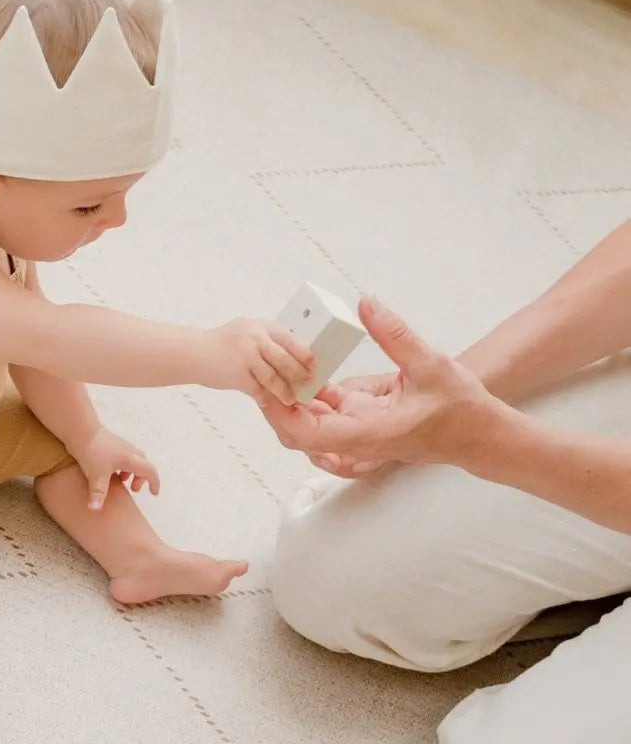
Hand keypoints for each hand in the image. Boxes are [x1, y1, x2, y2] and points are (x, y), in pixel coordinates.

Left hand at [72, 427, 160, 509]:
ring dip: (131, 471)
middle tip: (133, 489)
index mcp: (131, 459)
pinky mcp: (112, 442)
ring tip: (120, 480)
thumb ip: (98, 493)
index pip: (150, 472)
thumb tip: (95, 509)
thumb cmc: (92, 451)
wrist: (80, 430)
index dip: (154, 483)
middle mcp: (130, 451)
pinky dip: (123, 465)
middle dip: (141, 478)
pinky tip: (109, 470)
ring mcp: (121, 445)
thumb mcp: (96, 475)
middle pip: (143, 465)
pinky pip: (124, 455)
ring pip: (134, 459)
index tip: (153, 493)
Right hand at [202, 318, 313, 406]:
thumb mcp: (245, 331)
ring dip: (284, 391)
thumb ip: (265, 340)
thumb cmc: (221, 345)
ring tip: (291, 400)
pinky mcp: (236, 374)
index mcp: (261, 326)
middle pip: (286, 359)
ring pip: (273, 377)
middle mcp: (255, 338)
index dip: (304, 353)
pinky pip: (256, 389)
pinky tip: (267, 402)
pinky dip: (263, 398)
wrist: (192, 352)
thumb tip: (292, 355)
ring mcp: (245, 355)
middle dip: (299, 374)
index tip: (314, 364)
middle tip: (308, 385)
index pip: (290, 338)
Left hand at [261, 297, 505, 468]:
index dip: (280, 412)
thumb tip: (366, 303)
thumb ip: (395, 334)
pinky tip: (307, 373)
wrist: (479, 436)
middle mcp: (357, 440)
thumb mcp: (431, 364)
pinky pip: (326, 418)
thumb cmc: (460, 407)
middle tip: (263, 370)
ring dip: (292, 403)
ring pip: (309, 428)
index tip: (265, 387)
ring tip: (278, 367)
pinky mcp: (362, 427)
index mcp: (368, 431)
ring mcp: (357, 436)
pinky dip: (312, 400)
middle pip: (298, 435)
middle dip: (276, 406)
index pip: (308, 433)